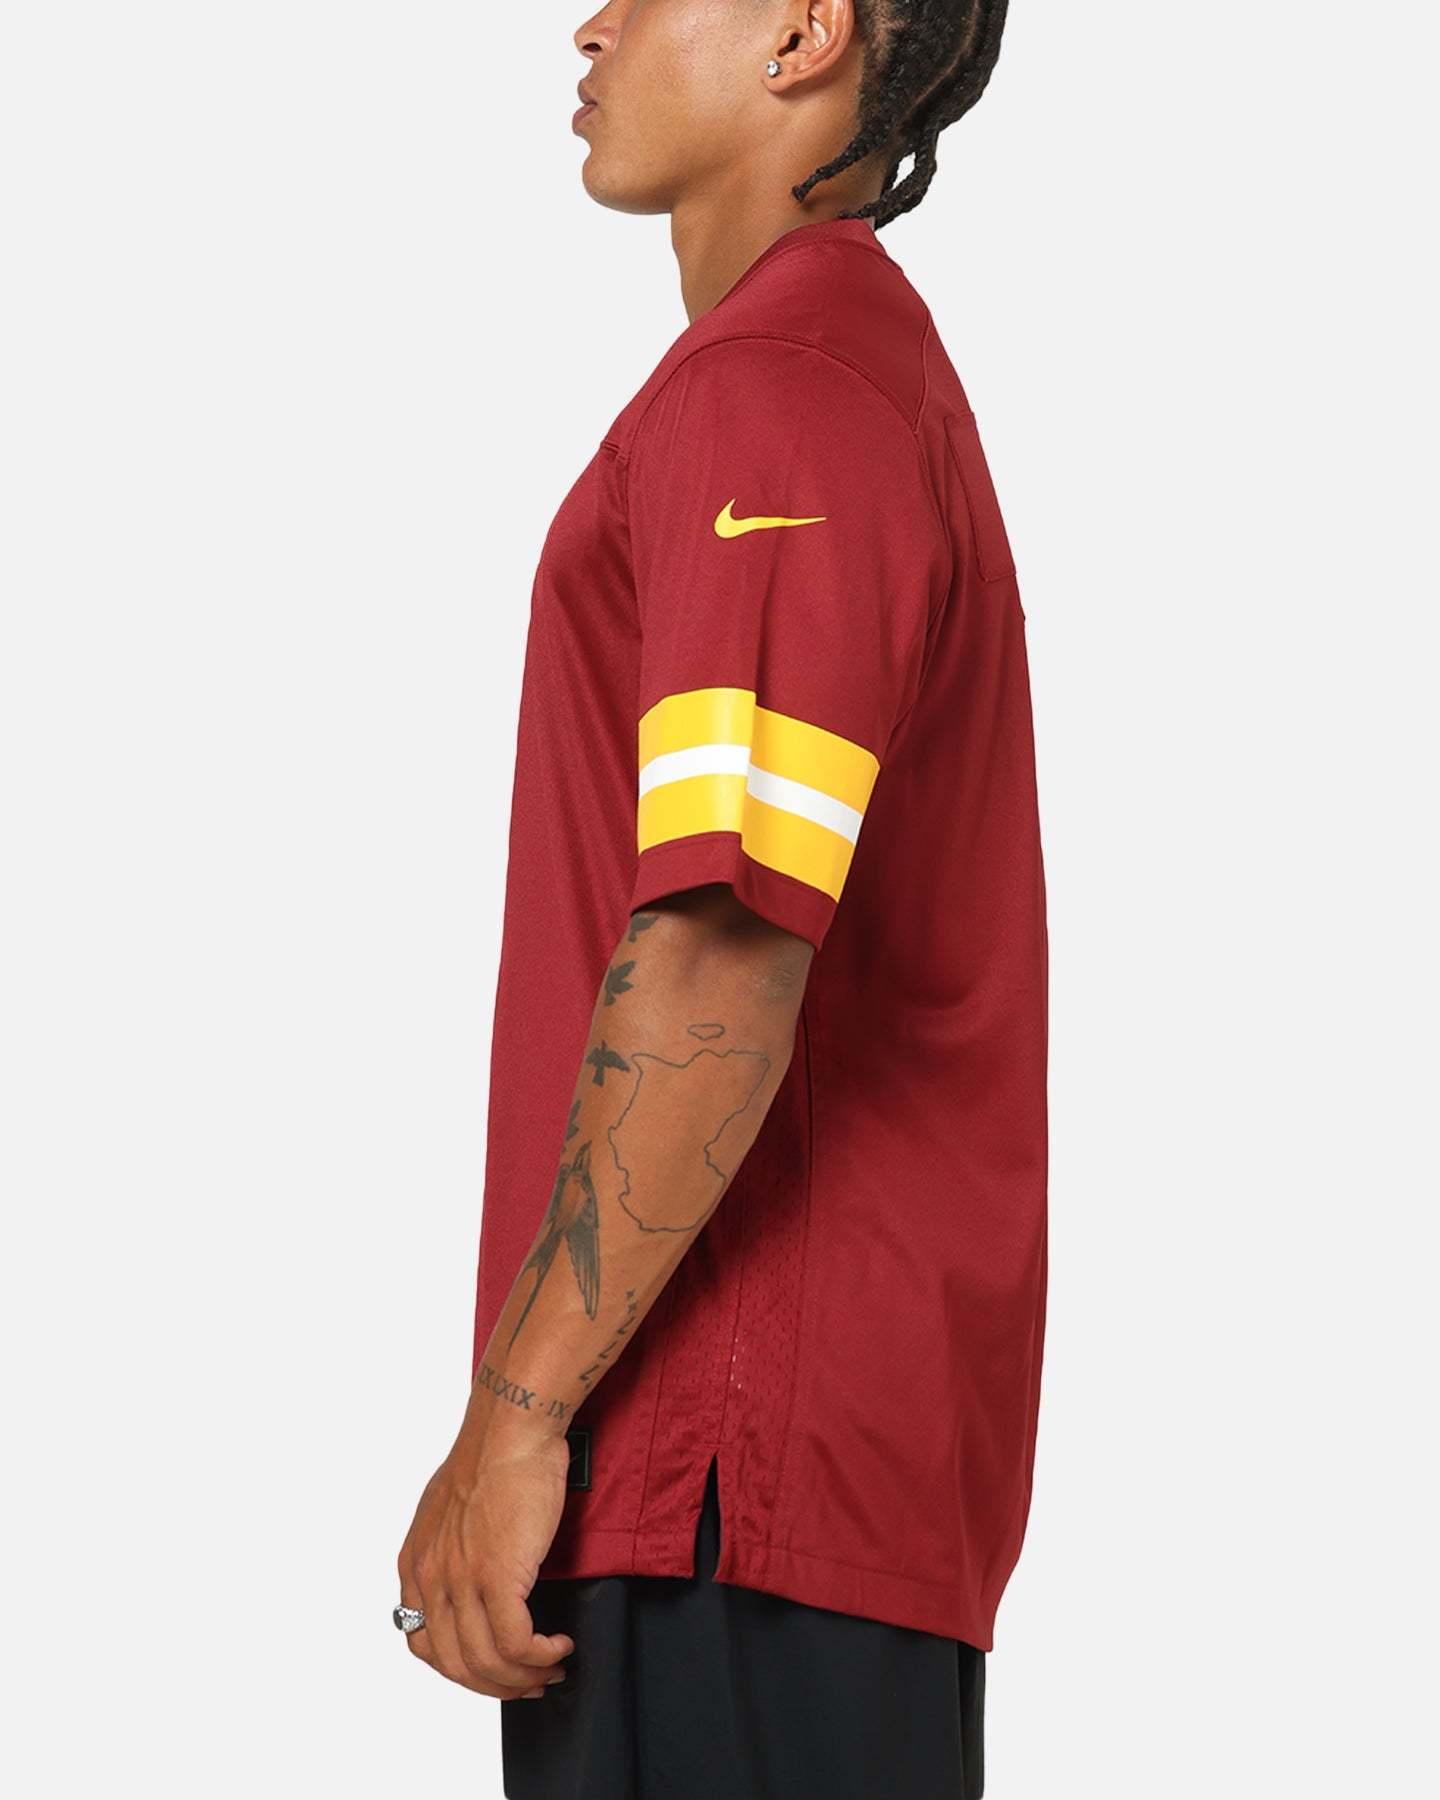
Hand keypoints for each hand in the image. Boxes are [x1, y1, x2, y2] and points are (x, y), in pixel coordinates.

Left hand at [397, 1428, 574, 1699]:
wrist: (512, 1428)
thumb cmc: (494, 1456)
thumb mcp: (449, 1509)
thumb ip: (450, 1549)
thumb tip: (470, 1575)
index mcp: (416, 1563)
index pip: (424, 1644)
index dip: (461, 1668)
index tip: (492, 1668)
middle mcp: (430, 1578)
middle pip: (455, 1664)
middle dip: (496, 1685)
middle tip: (529, 1682)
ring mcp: (461, 1579)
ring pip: (485, 1662)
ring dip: (522, 1678)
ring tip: (550, 1668)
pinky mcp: (497, 1575)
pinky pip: (515, 1643)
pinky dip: (539, 1656)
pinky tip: (558, 1647)